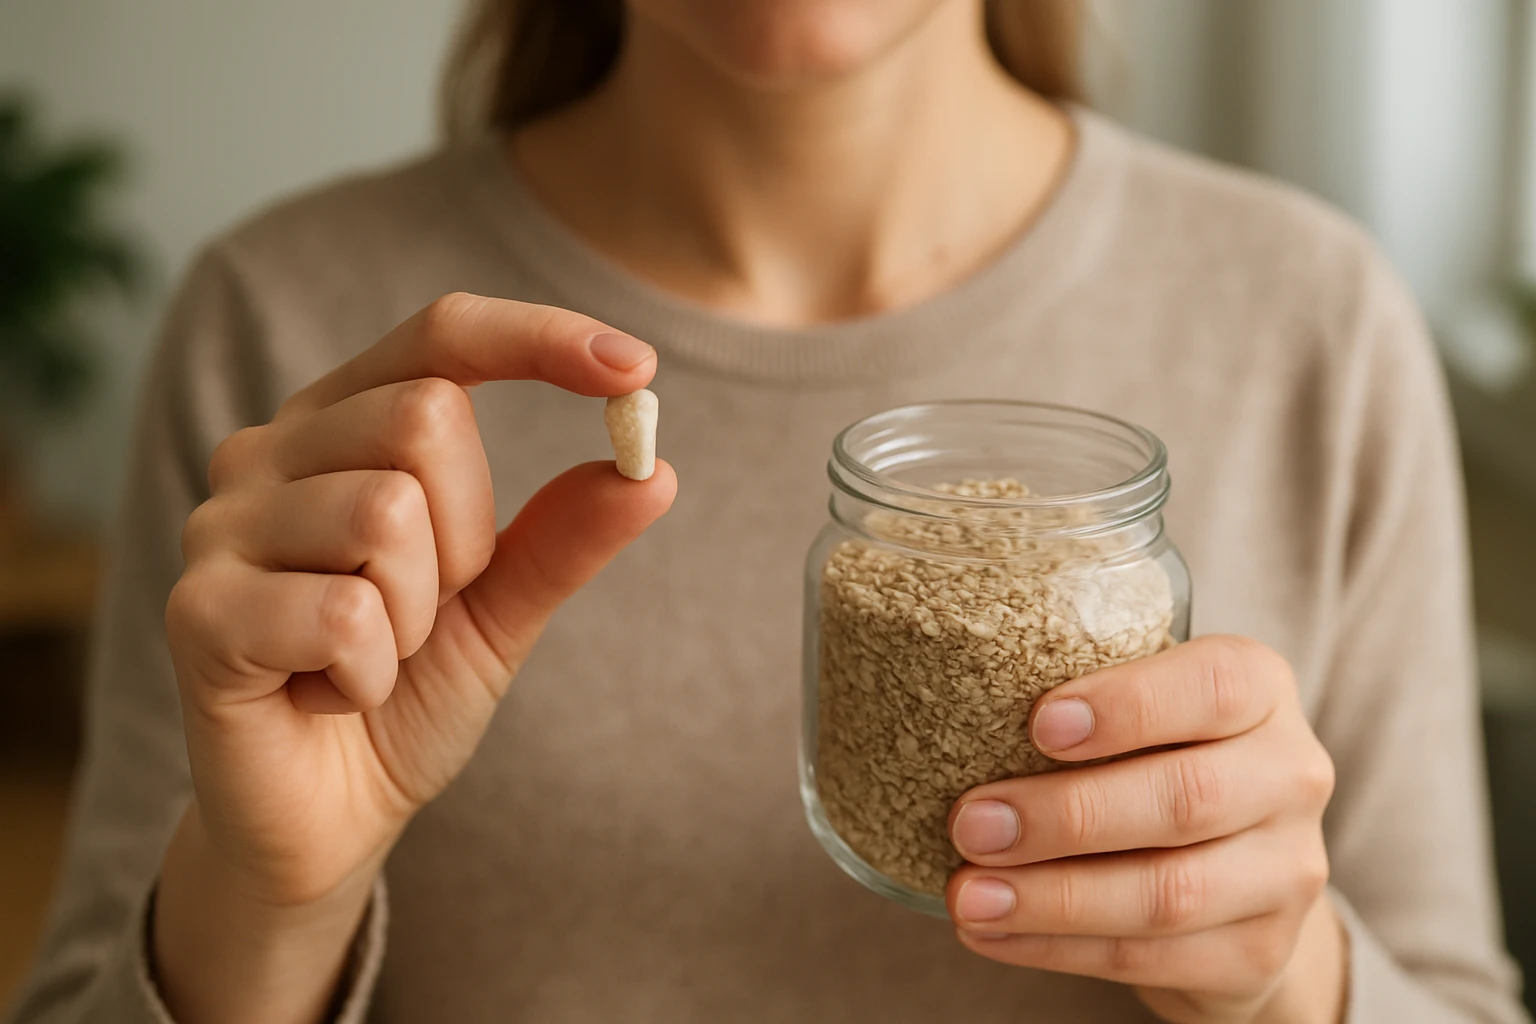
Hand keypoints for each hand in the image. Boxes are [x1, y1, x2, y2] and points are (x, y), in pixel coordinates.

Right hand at [155, 294, 675, 1023]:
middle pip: (425, 416)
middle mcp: (268, 450)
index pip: (440, 334)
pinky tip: (335, 695)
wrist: (332, 815)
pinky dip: (372, 674)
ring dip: (417, 615)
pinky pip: (342, 613)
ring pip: (385, 512)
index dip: (539, 337)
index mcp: (344, 424)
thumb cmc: (409, 692)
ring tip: (375, 656)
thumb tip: (653, 471)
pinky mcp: (198, 611)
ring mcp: (219, 525)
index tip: (639, 369)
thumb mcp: (505, 607)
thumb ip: (564, 536)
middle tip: (428, 610)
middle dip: (468, 536)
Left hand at [946, 636, 1344, 1023]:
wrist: (1240, 875)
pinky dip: (1058, 948)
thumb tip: (940, 695)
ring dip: (1052, 897)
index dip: (1129, 706)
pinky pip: (1149, 957)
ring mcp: (1286, 871)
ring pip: (1167, 892)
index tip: (1039, 724)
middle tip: (971, 822)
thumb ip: (1073, 698)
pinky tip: (994, 932)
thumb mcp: (1140, 710)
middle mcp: (1291, 774)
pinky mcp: (1258, 952)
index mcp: (1260, 690)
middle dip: (1066, 815)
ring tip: (968, 894)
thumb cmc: (1154, 760)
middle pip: (1185, 797)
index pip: (1213, 685)